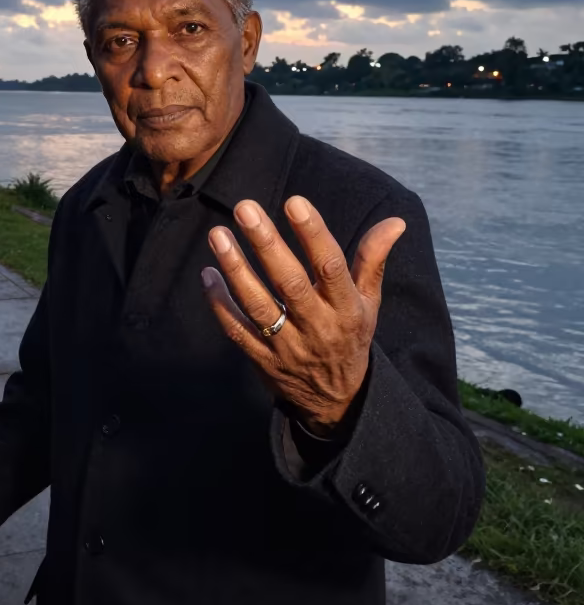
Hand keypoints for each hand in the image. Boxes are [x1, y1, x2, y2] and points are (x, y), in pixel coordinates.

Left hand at [202, 195, 405, 435]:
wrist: (336, 402)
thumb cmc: (350, 336)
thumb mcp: (368, 303)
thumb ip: (372, 260)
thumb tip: (395, 221)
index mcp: (346, 308)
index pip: (330, 267)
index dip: (313, 234)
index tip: (294, 202)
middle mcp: (317, 326)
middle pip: (290, 283)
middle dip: (266, 244)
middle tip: (245, 208)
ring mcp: (287, 346)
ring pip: (258, 306)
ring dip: (236, 269)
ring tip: (218, 234)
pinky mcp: (263, 360)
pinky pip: (237, 330)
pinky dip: (220, 303)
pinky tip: (208, 274)